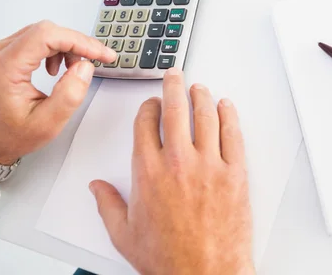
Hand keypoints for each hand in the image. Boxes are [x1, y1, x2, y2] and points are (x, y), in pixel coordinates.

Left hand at [0, 21, 116, 165]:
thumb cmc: (11, 135)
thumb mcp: (47, 124)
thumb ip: (69, 95)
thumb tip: (85, 67)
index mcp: (4, 69)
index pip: (47, 36)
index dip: (79, 41)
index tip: (100, 53)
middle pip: (45, 31)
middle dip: (76, 44)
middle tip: (97, 58)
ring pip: (41, 33)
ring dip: (66, 47)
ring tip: (74, 68)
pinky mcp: (2, 54)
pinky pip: (33, 40)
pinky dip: (53, 49)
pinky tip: (56, 67)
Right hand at [89, 68, 253, 274]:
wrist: (205, 273)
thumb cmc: (168, 257)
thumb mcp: (125, 233)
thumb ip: (108, 204)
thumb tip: (97, 188)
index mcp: (148, 172)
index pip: (146, 123)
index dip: (148, 108)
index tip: (151, 105)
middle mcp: (178, 161)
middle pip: (175, 110)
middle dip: (173, 87)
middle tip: (175, 77)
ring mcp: (209, 165)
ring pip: (205, 116)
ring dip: (202, 96)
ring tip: (200, 88)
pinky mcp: (235, 173)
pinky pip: (233, 134)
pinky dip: (229, 116)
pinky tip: (226, 106)